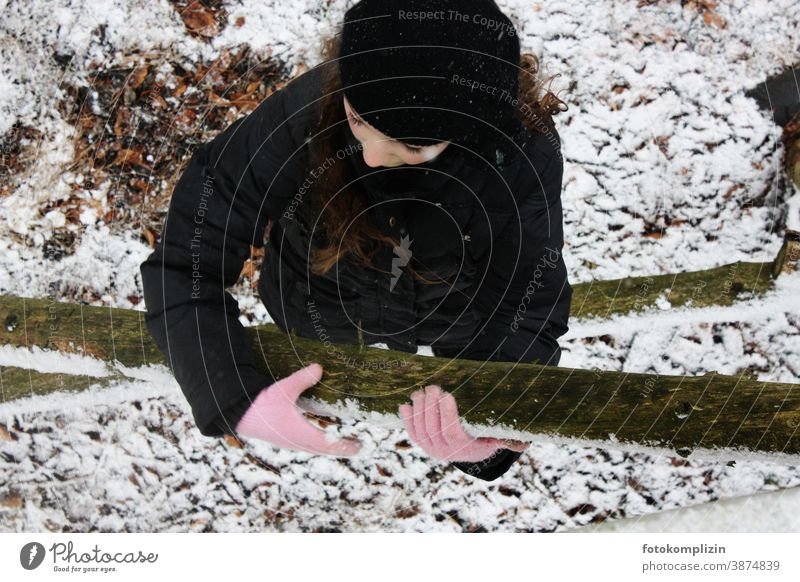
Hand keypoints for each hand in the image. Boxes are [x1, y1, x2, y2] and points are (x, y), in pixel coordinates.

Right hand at [235, 363, 360, 455]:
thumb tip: (320, 367)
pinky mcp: (282, 438)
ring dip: (329, 447)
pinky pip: (305, 445)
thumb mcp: (284, 388)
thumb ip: (303, 378)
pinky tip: (318, 437)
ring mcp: (289, 442)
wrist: (237, 413)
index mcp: (301, 434)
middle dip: (341, 448)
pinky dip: (317, 444)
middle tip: (357, 447)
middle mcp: (297, 442)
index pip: (329, 444)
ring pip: (314, 449)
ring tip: (341, 444)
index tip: (360, 447)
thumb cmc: (261, 403)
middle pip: (324, 450)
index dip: (345, 446)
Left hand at [398, 384, 527, 462]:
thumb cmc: (485, 440)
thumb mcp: (496, 439)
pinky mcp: (423, 445)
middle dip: (431, 406)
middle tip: (433, 387)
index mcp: (463, 449)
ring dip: (419, 409)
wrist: (469, 453)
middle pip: (433, 429)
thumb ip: (507, 439)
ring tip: (420, 391)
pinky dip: (407, 419)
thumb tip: (524, 443)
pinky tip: (404, 404)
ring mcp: (432, 449)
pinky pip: (412, 433)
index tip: (447, 395)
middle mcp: (445, 452)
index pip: (452, 432)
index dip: (447, 414)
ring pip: (421, 430)